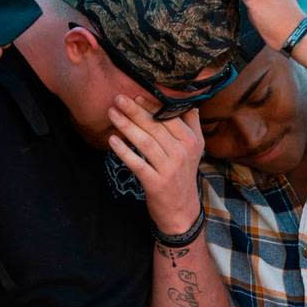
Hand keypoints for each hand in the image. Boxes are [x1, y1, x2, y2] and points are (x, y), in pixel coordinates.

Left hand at [107, 95, 203, 233]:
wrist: (182, 211)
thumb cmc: (183, 176)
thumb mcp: (195, 150)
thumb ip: (192, 125)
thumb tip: (190, 103)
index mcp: (191, 141)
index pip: (170, 117)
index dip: (152, 105)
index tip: (136, 96)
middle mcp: (182, 153)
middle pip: (155, 127)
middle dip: (135, 111)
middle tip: (118, 98)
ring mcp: (169, 169)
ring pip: (145, 142)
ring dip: (126, 126)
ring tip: (112, 114)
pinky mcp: (155, 183)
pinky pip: (137, 163)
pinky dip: (124, 151)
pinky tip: (112, 140)